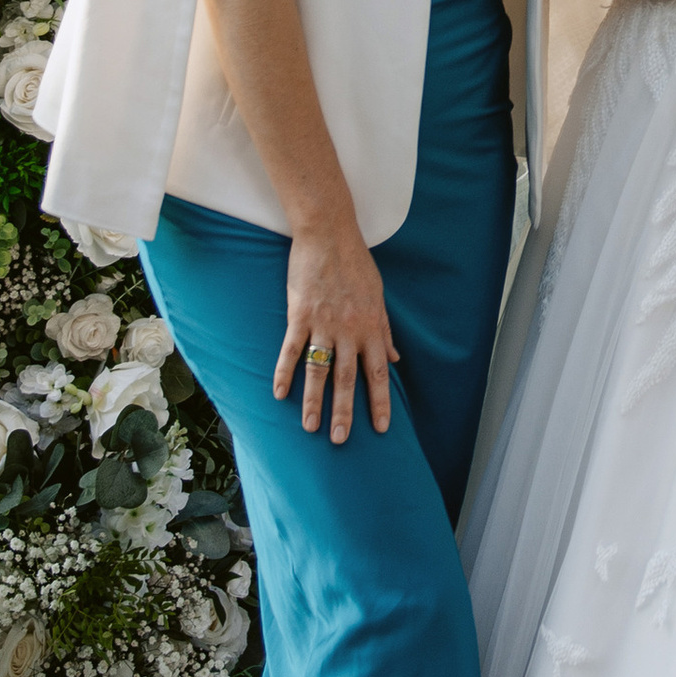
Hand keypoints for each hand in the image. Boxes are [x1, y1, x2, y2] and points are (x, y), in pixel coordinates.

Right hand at [274, 225, 396, 445]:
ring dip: (314, 401)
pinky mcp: (299, 314)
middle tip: (341, 441)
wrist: (329, 235)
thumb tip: (396, 359)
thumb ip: (385, 331)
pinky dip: (284, 373)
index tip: (381, 428)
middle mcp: (348, 330)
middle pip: (347, 379)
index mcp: (371, 327)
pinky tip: (279, 395)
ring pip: (318, 370)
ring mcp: (322, 324)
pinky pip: (291, 350)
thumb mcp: (379, 297)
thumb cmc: (356, 265)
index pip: (378, 372)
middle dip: (345, 412)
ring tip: (310, 428)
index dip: (380, 402)